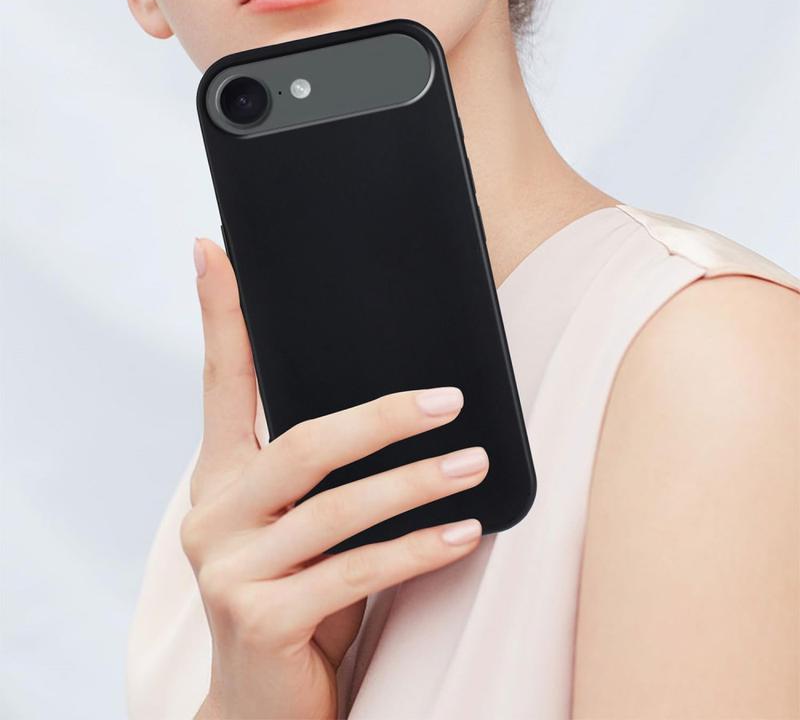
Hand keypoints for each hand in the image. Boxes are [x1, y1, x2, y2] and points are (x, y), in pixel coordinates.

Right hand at [185, 238, 488, 719]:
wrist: (260, 701)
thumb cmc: (294, 594)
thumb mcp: (300, 525)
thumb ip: (321, 476)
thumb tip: (396, 406)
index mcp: (220, 478)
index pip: (221, 381)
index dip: (219, 313)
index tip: (215, 248)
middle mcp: (213, 514)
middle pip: (304, 443)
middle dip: (383, 416)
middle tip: (448, 399)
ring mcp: (229, 569)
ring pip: (338, 508)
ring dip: (415, 482)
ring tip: (473, 463)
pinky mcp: (258, 619)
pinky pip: (357, 570)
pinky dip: (416, 548)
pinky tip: (463, 531)